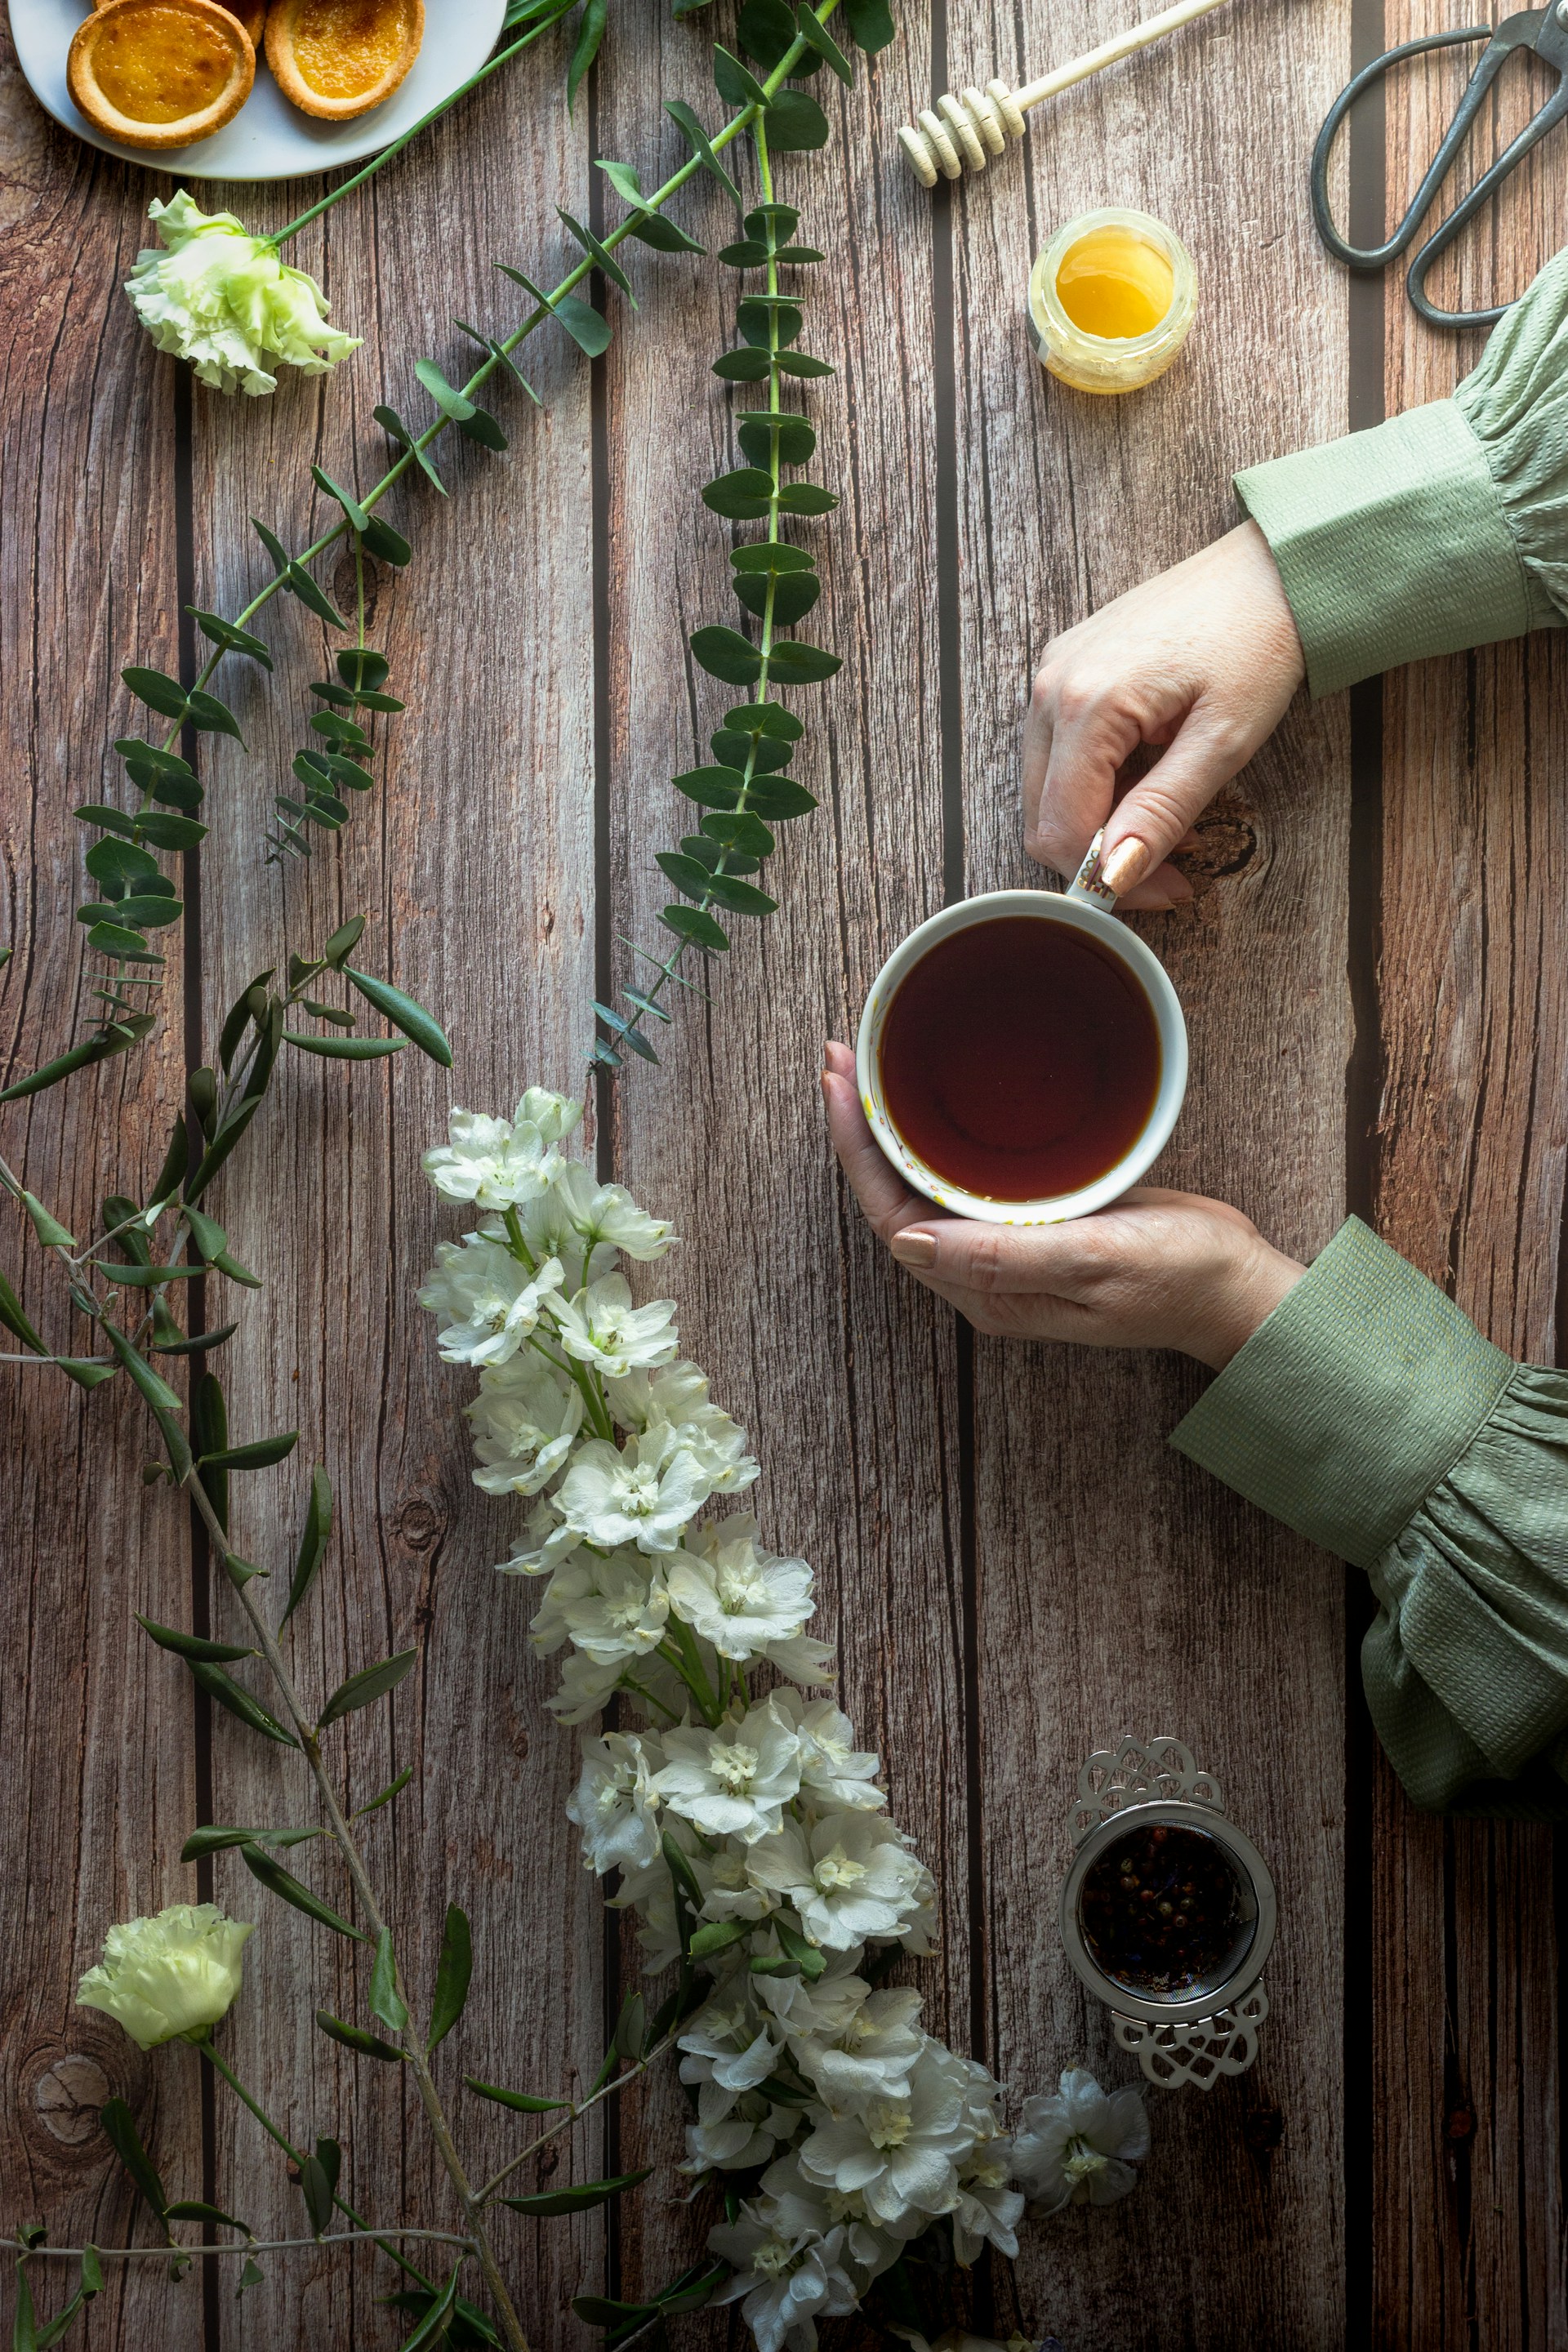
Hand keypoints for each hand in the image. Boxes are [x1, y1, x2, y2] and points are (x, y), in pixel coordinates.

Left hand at [821, 1043, 1303, 1368]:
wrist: (1237, 1284)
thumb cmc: (1178, 1278)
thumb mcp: (1096, 1260)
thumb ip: (1006, 1256)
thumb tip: (910, 1239)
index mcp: (986, 1289)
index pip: (892, 1216)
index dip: (856, 1151)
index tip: (838, 1083)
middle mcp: (985, 1272)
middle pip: (896, 1196)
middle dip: (861, 1130)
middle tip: (840, 1057)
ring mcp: (1009, 1248)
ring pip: (927, 1184)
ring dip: (893, 1128)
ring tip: (867, 1066)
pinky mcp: (1036, 1221)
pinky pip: (967, 1176)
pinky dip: (939, 1133)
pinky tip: (935, 1099)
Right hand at [1022, 521, 1305, 910]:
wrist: (1270, 570)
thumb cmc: (1258, 642)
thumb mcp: (1222, 740)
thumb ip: (1163, 810)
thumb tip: (1116, 874)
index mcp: (1086, 703)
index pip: (1062, 830)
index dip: (1110, 879)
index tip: (1168, 890)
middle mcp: (1051, 686)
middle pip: (1042, 815)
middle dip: (1102, 856)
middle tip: (1173, 864)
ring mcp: (1052, 673)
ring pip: (1046, 788)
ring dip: (1101, 820)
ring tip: (1172, 815)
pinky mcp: (1066, 667)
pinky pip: (1060, 751)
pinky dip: (1099, 783)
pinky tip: (1152, 775)